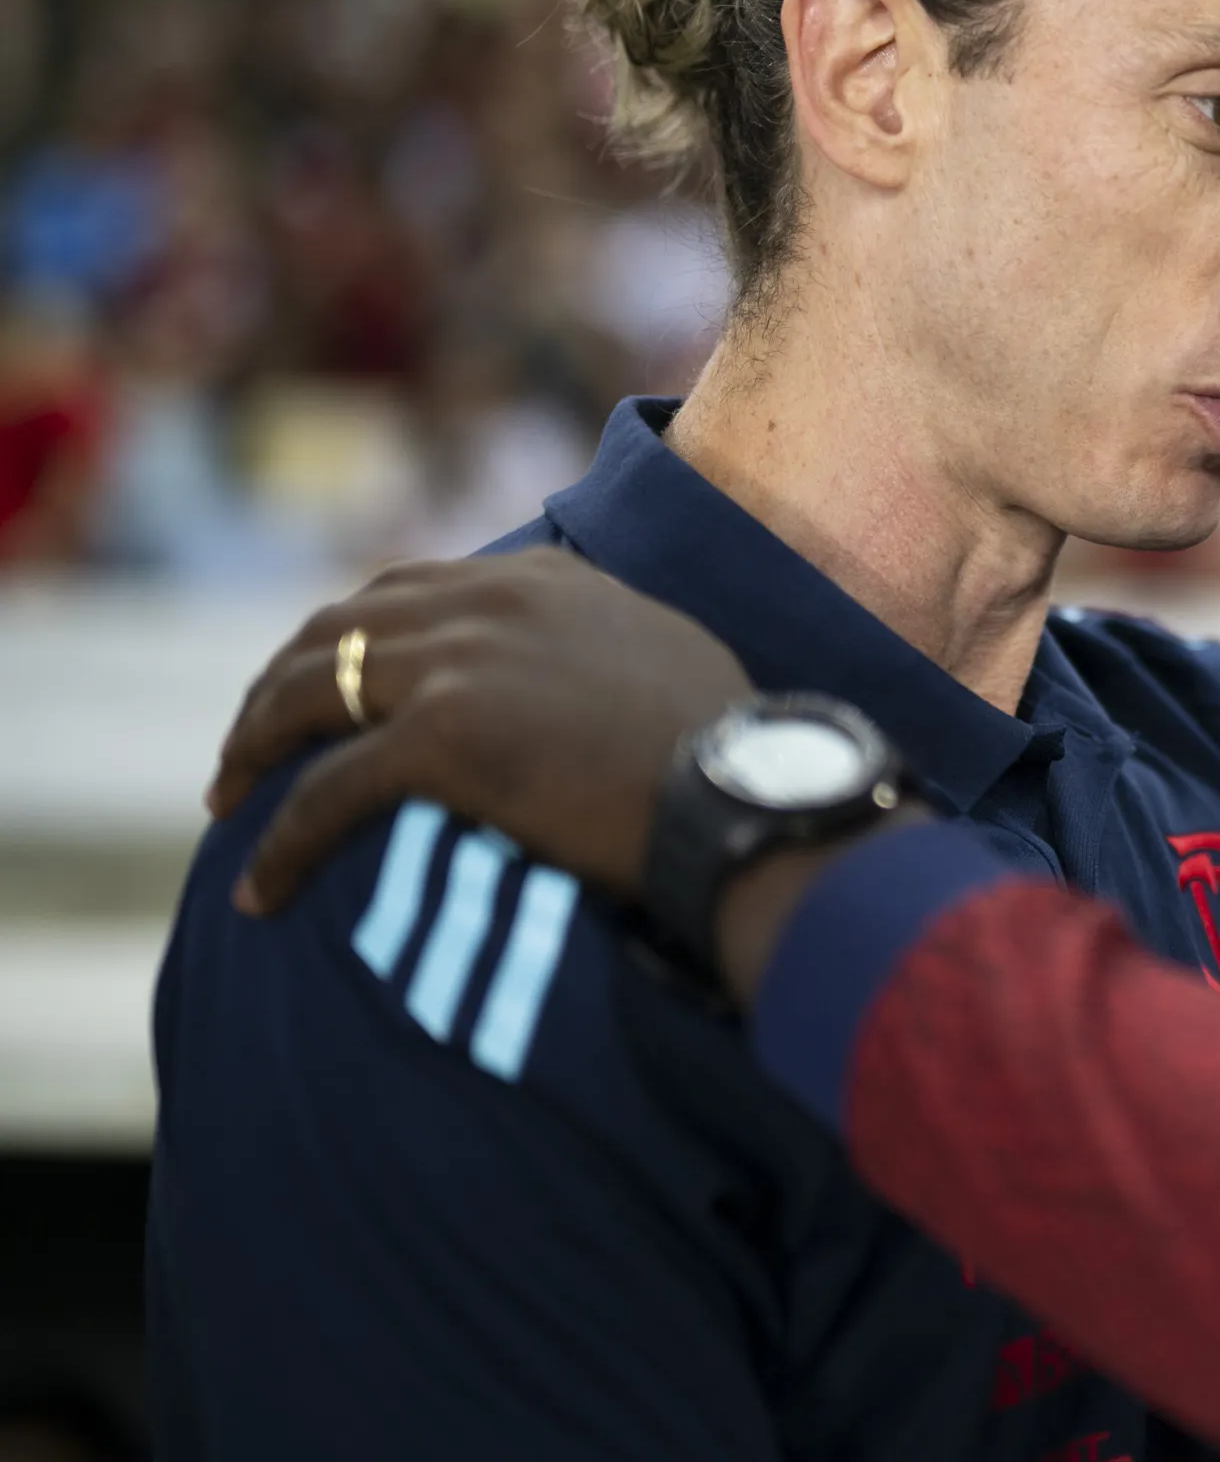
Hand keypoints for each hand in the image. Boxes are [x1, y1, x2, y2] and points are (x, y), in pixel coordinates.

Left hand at [213, 549, 751, 915]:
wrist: (741, 795)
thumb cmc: (729, 749)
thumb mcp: (661, 654)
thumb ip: (597, 642)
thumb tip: (583, 674)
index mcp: (540, 578)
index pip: (406, 589)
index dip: (348, 636)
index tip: (325, 683)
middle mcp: (490, 601)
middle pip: (336, 628)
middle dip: (278, 684)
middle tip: (250, 743)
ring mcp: (459, 663)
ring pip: (309, 694)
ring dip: (253, 749)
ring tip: (227, 800)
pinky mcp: (441, 738)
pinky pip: (326, 794)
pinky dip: (282, 845)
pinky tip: (259, 891)